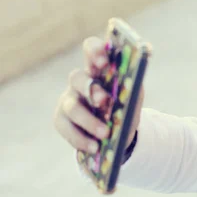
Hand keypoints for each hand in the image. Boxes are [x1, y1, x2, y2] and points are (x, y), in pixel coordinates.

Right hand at [53, 36, 143, 153]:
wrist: (119, 133)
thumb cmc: (126, 107)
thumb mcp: (134, 95)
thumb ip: (133, 86)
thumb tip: (134, 80)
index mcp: (98, 69)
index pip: (90, 49)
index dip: (94, 51)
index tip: (104, 60)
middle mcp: (80, 82)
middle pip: (77, 78)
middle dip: (91, 89)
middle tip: (105, 101)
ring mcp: (68, 101)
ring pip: (72, 107)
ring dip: (89, 121)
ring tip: (105, 133)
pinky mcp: (62, 121)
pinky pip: (67, 129)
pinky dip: (82, 139)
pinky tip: (94, 147)